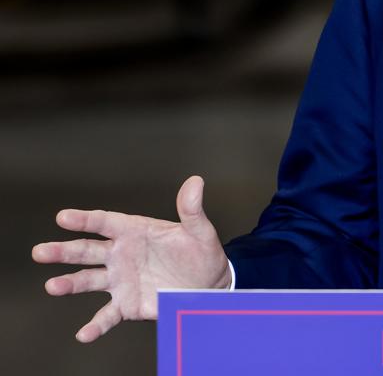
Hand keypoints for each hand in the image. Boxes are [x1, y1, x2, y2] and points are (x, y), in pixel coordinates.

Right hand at [31, 175, 230, 341]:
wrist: (209, 282)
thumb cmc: (200, 252)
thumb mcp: (199, 230)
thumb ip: (192, 210)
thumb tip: (195, 182)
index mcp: (134, 231)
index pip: (105, 222)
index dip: (85, 219)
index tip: (63, 217)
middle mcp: (120, 254)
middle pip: (87, 250)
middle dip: (63, 251)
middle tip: (40, 252)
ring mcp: (120, 280)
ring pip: (88, 280)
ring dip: (70, 283)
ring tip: (53, 286)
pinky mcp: (126, 304)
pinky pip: (107, 315)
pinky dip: (96, 325)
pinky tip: (84, 334)